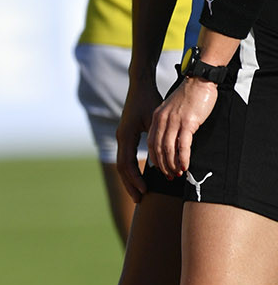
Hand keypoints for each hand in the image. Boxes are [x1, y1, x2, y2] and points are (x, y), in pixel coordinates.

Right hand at [114, 78, 162, 201]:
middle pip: (122, 169)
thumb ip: (157, 137)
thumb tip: (164, 157)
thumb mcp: (155, 118)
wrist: (140, 84)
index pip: (126, 164)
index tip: (145, 190)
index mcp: (125, 136)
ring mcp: (122, 138)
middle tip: (140, 200)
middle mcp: (121, 139)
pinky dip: (134, 170)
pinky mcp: (127, 136)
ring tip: (140, 193)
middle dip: (131, 185)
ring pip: (123, 165)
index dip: (135, 179)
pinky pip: (127, 158)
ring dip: (131, 180)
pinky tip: (142, 177)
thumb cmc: (149, 98)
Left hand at [149, 77, 218, 179]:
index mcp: (157, 119)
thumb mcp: (172, 110)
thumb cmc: (189, 95)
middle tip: (169, 176)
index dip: (155, 159)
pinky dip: (183, 158)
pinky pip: (183, 145)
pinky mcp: (188, 123)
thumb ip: (168, 123)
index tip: (160, 169)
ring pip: (169, 150)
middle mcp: (162, 121)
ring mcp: (174, 122)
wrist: (200, 79)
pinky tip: (185, 166)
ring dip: (173, 165)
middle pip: (158, 150)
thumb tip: (171, 140)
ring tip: (177, 173)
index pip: (152, 144)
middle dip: (163, 166)